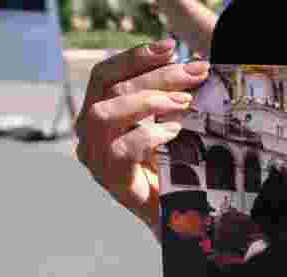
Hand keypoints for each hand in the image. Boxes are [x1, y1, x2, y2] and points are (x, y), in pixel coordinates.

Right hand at [74, 39, 210, 241]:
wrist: (180, 219)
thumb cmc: (176, 172)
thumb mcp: (171, 128)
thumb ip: (169, 101)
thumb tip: (194, 68)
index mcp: (100, 115)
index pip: (106, 75)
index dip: (136, 56)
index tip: (172, 46)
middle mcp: (90, 135)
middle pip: (110, 89)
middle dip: (156, 75)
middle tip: (195, 72)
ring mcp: (97, 159)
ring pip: (105, 113)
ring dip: (148, 100)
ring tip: (184, 102)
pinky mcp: (112, 182)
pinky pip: (122, 150)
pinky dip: (150, 135)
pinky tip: (175, 132)